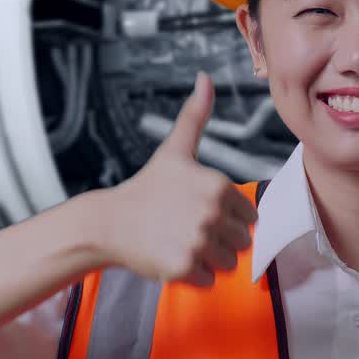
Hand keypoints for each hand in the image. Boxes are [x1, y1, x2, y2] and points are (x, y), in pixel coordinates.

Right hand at [97, 71, 258, 286]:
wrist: (109, 222)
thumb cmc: (147, 187)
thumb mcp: (175, 150)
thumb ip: (196, 115)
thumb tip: (206, 77)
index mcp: (219, 185)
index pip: (250, 218)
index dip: (227, 218)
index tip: (198, 211)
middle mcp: (212, 212)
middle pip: (242, 243)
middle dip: (218, 241)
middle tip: (187, 229)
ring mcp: (198, 241)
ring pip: (228, 264)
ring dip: (208, 259)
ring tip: (179, 242)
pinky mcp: (184, 267)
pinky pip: (209, 281)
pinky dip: (193, 276)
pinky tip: (171, 256)